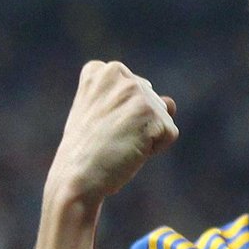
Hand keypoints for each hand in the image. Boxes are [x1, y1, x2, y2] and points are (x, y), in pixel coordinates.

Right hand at [48, 61, 178, 202]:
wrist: (78, 177)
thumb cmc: (88, 151)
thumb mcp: (105, 116)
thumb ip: (136, 101)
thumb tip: (171, 102)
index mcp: (100, 70)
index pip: (137, 91)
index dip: (124, 116)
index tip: (101, 126)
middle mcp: (116, 72)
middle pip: (152, 103)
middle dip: (138, 125)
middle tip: (110, 137)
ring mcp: (134, 90)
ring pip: (163, 118)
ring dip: (147, 136)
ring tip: (119, 143)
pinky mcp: (150, 112)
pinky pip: (170, 134)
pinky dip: (155, 149)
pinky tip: (130, 150)